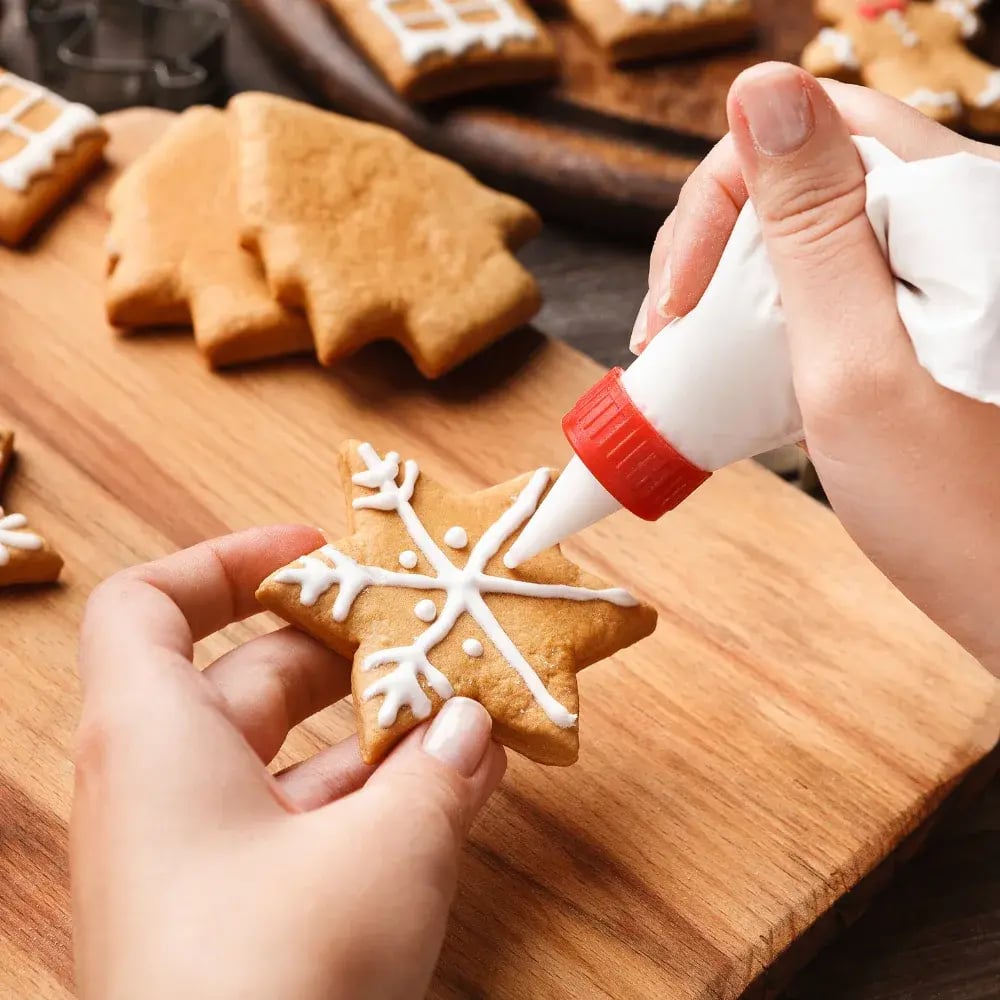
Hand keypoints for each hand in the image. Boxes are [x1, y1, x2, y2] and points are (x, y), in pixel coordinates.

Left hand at [73, 526, 505, 999]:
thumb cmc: (271, 982)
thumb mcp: (384, 854)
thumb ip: (439, 773)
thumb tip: (473, 725)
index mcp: (155, 740)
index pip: (151, 604)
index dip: (228, 559)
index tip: (319, 553)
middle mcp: (161, 789)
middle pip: (246, 675)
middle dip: (345, 649)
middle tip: (429, 630)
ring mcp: (197, 857)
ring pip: (286, 757)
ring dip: (376, 732)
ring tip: (464, 709)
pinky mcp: (234, 914)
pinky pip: (303, 824)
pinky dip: (370, 800)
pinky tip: (452, 790)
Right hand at [632, 63, 999, 676]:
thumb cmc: (960, 510)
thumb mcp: (856, 361)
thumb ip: (811, 223)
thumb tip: (759, 83)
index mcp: (954, 208)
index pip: (813, 127)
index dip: (721, 195)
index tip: (679, 298)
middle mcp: (959, 220)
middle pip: (805, 176)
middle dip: (716, 249)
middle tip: (667, 339)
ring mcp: (947, 270)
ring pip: (810, 233)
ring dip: (735, 288)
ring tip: (690, 359)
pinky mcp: (932, 317)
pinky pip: (834, 285)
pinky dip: (773, 320)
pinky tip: (743, 370)